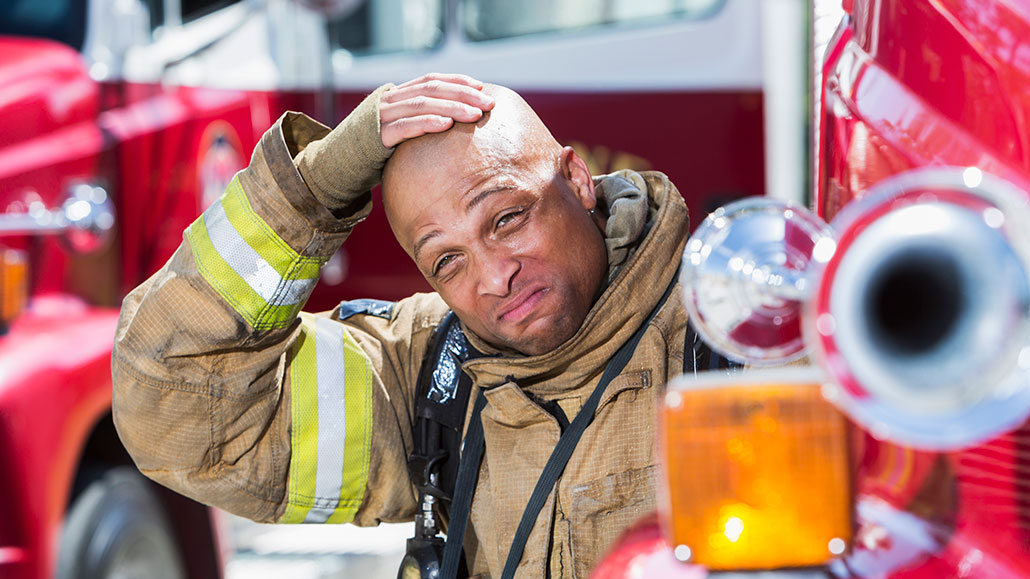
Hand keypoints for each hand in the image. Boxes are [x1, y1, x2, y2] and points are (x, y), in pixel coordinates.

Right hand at [379, 73, 495, 148]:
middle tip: (488, 103)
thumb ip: (419, 122)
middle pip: (431, 89)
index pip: (430, 80)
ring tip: (474, 115)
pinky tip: (446, 125)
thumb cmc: (376, 150)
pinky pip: (405, 126)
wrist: (338, 164)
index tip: (480, 87)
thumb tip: (453, 126)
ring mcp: (382, 116)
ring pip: (421, 104)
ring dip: (451, 108)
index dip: (456, 80)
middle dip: (463, 94)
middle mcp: (390, 100)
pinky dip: (427, 123)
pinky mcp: (377, 136)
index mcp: (397, 95)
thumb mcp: (400, 130)